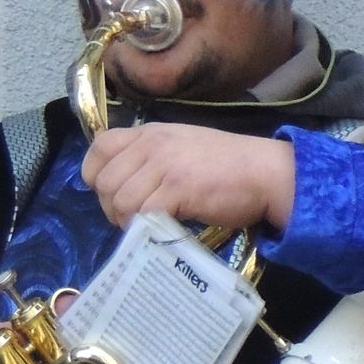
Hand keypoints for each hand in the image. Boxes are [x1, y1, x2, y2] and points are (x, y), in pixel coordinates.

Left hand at [81, 124, 296, 231]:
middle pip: (105, 180)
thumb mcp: (185, 148)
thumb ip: (155, 159)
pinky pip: (143, 213)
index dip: (95, 175)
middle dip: (112, 208)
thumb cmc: (232, 165)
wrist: (267, 172)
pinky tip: (162, 230)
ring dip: (128, 222)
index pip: (100, 147)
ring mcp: (164, 165)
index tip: (112, 194)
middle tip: (133, 220)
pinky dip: (146, 228)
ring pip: (120, 200)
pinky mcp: (177, 188)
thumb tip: (129, 185)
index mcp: (151, 133)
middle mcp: (152, 144)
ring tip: (148, 228)